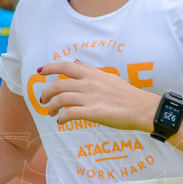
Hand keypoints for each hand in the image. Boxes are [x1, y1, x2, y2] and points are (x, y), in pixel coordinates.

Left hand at [38, 59, 159, 130]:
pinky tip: (61, 121)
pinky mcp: (94, 113)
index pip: (65, 66)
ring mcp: (91, 98)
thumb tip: (77, 62)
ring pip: (61, 99)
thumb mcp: (108, 77)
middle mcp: (89, 84)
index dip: (50, 67)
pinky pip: (70, 114)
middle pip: (58, 84)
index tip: (40, 72)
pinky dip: (61, 118)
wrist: (142, 109)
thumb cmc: (127, 95)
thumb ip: (90, 71)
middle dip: (46, 92)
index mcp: (92, 74)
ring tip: (51, 112)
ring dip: (51, 107)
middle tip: (43, 100)